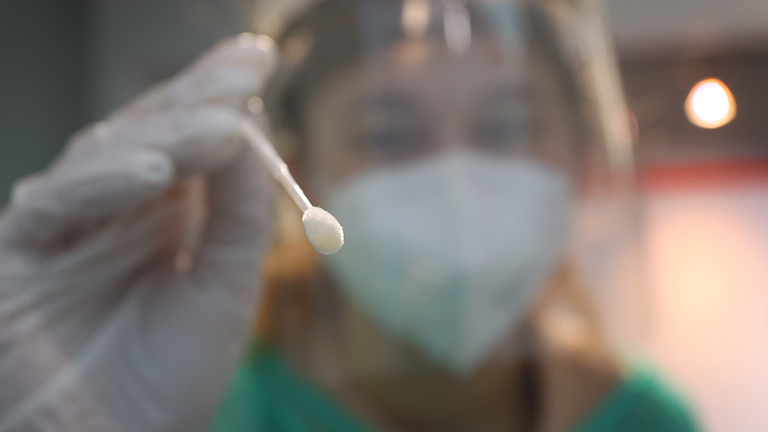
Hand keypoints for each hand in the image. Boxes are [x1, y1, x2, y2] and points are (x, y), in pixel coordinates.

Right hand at [0, 34, 277, 430]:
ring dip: (165, 136)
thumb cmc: (170, 377)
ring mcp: (64, 226)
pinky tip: (154, 170)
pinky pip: (57, 204)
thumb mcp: (224, 287)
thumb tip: (250, 132)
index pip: (188, 139)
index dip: (217, 97)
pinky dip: (103, 183)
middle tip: (244, 69)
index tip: (256, 59)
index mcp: (161, 215)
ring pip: (106, 158)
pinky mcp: (19, 251)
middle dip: (197, 99)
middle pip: (149, 133)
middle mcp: (111, 210)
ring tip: (222, 125)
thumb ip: (236, 214)